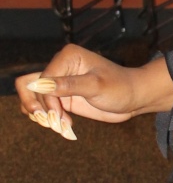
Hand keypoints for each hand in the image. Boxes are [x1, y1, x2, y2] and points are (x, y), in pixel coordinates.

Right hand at [16, 44, 172, 139]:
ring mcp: (59, 82)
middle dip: (38, 108)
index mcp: (67, 56)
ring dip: (41, 115)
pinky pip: (43, 107)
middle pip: (28, 86)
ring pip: (32, 97)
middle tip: (53, 123)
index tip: (60, 116)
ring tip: (60, 126)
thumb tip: (40, 85)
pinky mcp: (62, 96)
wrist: (134, 98)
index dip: (47, 100)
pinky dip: (47, 118)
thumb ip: (69, 85)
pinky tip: (63, 126)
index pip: (42, 80)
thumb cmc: (121, 87)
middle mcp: (60, 67)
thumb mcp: (96, 86)